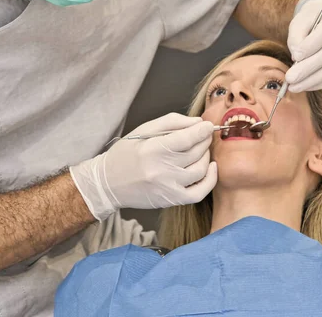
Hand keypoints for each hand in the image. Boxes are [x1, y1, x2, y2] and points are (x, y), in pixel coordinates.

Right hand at [70, 114, 216, 221]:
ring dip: (206, 155)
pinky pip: (199, 193)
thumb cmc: (126, 153)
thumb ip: (172, 122)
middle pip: (196, 152)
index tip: (207, 125)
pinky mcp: (171, 200)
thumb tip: (197, 122)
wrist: (109, 183)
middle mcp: (161, 170)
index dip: (201, 130)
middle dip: (204, 140)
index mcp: (152, 149)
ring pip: (200, 170)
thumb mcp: (144, 130)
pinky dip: (210, 180)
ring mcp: (168, 187)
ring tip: (201, 148)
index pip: (187, 139)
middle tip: (203, 134)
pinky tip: (211, 167)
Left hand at [286, 0, 321, 91]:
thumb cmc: (310, 20)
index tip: (295, 56)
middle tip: (290, 78)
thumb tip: (295, 56)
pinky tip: (305, 86)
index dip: (310, 45)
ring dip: (313, 80)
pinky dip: (320, 83)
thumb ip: (296, 36)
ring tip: (294, 86)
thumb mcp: (300, 21)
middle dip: (308, 68)